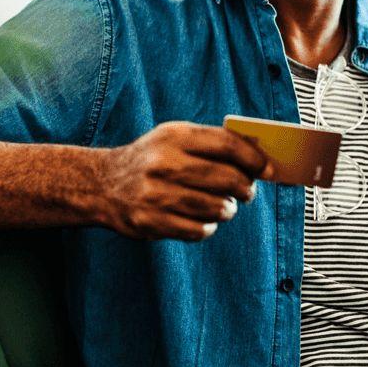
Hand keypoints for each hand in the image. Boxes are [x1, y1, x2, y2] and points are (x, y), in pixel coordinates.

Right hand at [99, 122, 273, 241]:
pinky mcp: (149, 222)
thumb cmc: (150, 160)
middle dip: (246, 188)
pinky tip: (204, 219)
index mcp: (173, 137)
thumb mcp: (173, 139)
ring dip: (228, 209)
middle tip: (248, 192)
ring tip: (226, 206)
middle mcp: (162, 163)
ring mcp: (154, 195)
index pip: (226, 144)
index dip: (253, 158)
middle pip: (225, 178)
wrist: (101, 185)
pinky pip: (197, 229)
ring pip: (214, 207)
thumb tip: (258, 156)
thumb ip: (211, 143)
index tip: (266, 169)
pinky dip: (208, 226)